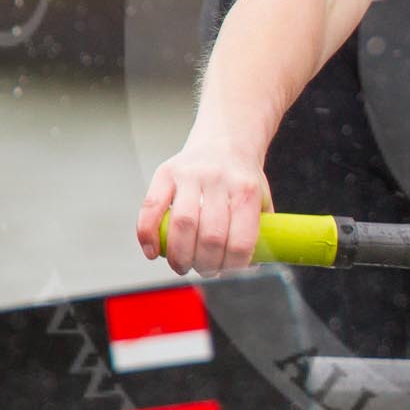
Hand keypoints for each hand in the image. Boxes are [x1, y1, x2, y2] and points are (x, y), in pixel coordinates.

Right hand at [135, 136, 270, 278]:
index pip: (241, 240)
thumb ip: (261, 230)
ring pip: (181, 225)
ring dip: (179, 256)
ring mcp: (190, 174)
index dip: (233, 265)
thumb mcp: (262, 198)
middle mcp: (218, 179)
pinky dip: (147, 235)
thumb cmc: (243, 177)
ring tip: (182, 266)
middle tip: (204, 271)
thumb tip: (253, 268)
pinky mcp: (166, 172)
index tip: (228, 272)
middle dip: (206, 264)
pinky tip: (152, 252)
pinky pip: (151, 208)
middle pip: (210, 236)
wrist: (226, 138)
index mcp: (247, 190)